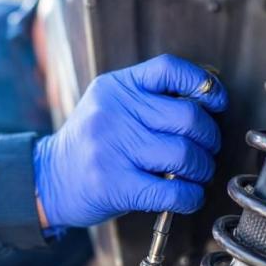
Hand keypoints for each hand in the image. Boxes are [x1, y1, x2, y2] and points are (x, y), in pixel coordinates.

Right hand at [34, 55, 226, 228]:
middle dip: (210, 138)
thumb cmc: (92, 144)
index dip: (204, 85)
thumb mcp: (110, 106)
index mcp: (116, 87)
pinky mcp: (113, 184)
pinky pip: (172, 191)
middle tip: (207, 150)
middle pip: (188, 117)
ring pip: (185, 155)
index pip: (170, 69)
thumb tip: (208, 106)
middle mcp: (113, 112)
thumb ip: (149, 99)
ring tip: (196, 174)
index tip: (217, 104)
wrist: (48, 179)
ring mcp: (111, 148)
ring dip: (203, 170)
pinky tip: (188, 196)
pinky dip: (191, 196)